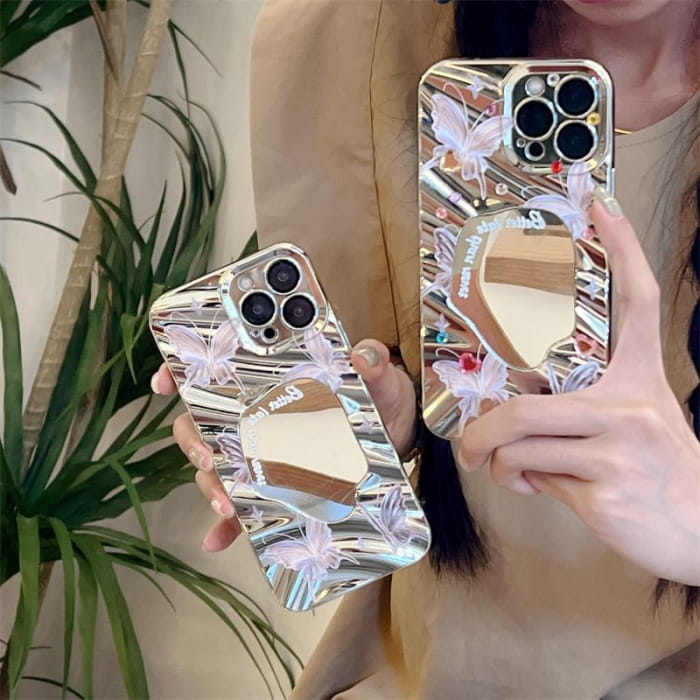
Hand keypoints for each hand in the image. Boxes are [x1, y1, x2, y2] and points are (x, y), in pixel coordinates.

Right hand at [151, 338, 416, 551]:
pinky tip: (221, 536)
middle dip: (193, 438)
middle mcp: (260, 417)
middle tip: (207, 454)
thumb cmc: (382, 404)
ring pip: (216, 466)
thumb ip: (375, 367)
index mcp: (277, 383)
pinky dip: (227, 525)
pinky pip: (243, 509)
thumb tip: (364, 355)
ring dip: (210, 482)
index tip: (165, 381)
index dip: (184, 370)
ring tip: (226, 500)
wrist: (399, 444)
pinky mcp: (277, 489)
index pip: (220, 370)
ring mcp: (265, 455)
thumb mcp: (382, 381)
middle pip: (204, 422)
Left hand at [458, 191, 699, 584]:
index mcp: (640, 378)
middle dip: (482, 432)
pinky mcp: (606, 484)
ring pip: (519, 443)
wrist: (699, 533)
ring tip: (513, 474)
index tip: (601, 204)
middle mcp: (631, 402)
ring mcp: (619, 442)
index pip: (635, 300)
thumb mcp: (630, 428)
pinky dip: (520, 484)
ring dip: (500, 466)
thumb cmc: (655, 474)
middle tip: (469, 446)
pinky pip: (532, 473)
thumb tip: (518, 423)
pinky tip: (538, 488)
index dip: (620, 248)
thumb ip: (579, 414)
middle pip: (525, 404)